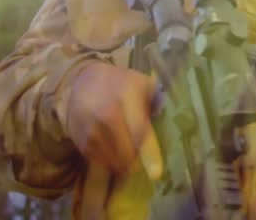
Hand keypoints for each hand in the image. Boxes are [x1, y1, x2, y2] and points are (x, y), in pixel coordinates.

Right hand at [66, 61, 163, 180]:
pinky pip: (99, 161)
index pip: (140, 132)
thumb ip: (157, 102)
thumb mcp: (142, 83)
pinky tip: (113, 152)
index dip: (149, 155)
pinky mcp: (80, 140)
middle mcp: (106, 114)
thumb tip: (174, 122)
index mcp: (127, 97)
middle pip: (126, 152)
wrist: (82, 82)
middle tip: (142, 162)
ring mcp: (90, 129)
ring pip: (112, 160)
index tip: (156, 174)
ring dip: (123, 164)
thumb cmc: (121, 84)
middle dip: (136, 162)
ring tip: (128, 157)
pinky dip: (109, 161)